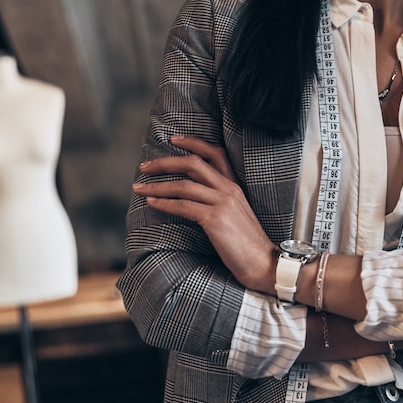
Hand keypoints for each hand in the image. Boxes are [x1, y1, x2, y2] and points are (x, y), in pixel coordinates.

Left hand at [132, 135, 276, 291]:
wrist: (263, 263)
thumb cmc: (246, 244)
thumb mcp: (235, 215)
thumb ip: (218, 202)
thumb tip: (192, 198)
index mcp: (235, 186)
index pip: (215, 153)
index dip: (193, 142)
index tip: (173, 139)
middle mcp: (229, 189)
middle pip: (193, 163)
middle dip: (165, 162)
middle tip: (144, 166)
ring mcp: (222, 203)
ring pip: (183, 185)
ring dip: (156, 186)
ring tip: (138, 187)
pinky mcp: (215, 219)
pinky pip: (183, 206)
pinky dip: (163, 203)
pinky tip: (151, 203)